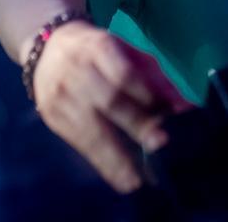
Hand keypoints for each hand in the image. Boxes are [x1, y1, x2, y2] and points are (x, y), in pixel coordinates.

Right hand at [31, 21, 193, 192]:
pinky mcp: (52, 116)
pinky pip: (79, 143)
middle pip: (108, 100)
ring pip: (91, 129)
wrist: (45, 49)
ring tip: (136, 179)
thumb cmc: (96, 51)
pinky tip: (119, 177)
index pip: (123, 72)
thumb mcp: (123, 51)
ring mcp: (62, 96)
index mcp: (99, 47)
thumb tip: (183, 106)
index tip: (166, 111)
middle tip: (159, 142)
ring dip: (116, 157)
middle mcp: (78, 71)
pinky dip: (101, 162)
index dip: (144, 93)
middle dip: (135, 122)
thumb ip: (152, 76)